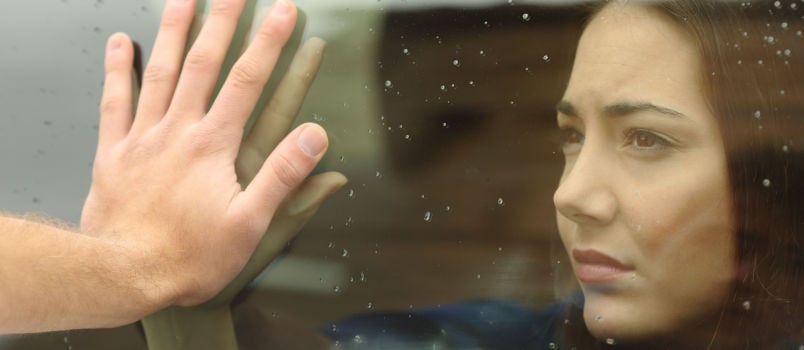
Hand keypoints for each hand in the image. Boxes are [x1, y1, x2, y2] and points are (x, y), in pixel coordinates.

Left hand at [80, 0, 324, 309]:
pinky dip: (118, 68)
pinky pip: (114, 100)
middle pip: (202, 63)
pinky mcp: (113, 152)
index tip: (283, 11)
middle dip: (222, 20)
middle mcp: (176, 130)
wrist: (124, 274)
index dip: (268, 42)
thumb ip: (282, 175)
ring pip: (160, 71)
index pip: (246, 82)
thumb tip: (315, 136)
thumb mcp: (250, 223)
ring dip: (174, 30)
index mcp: (212, 146)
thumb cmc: (189, 255)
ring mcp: (142, 137)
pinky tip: (122, 42)